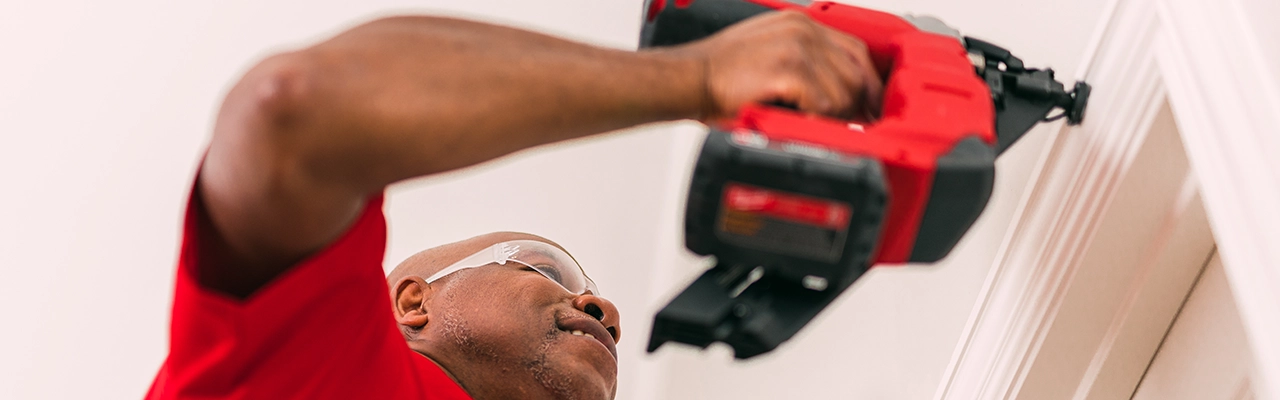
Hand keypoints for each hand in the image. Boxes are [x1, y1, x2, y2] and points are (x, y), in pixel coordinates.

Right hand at [674, 10, 883, 121]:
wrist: (687, 78)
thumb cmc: (720, 75)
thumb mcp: (768, 54)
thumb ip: (803, 63)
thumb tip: (834, 94)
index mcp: (799, 23)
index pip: (855, 50)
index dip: (869, 81)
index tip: (871, 105)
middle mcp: (802, 30)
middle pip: (855, 71)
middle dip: (858, 105)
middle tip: (853, 126)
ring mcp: (796, 47)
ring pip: (844, 90)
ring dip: (837, 117)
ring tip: (821, 128)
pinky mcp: (788, 69)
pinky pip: (825, 103)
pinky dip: (820, 121)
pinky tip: (806, 125)